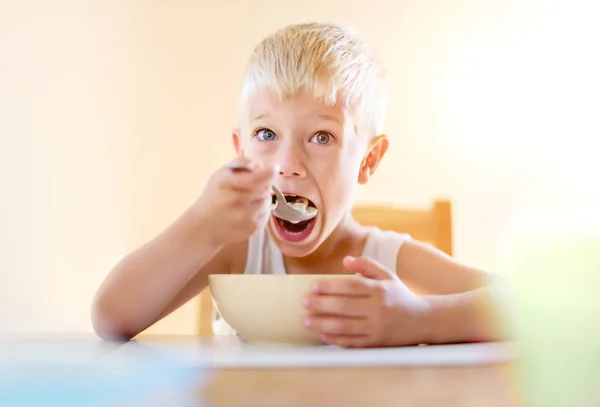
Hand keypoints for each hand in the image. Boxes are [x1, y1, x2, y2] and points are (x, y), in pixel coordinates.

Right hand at [193, 157, 276, 246]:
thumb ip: (240, 163)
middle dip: (262, 184)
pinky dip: (260, 211)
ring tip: (246, 201)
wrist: (204, 227)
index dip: (269, 172)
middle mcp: (234, 200)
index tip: (275, 167)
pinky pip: (266, 214)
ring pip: (267, 200)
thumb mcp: (221, 174)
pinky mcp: (252, 228)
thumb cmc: (216, 195)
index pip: (256, 178)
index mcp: (225, 183)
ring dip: (261, 198)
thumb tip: (259, 165)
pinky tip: (247, 212)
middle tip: (251, 186)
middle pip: (264, 187)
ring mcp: (244, 217)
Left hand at [301, 256, 430, 347]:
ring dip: (323, 324)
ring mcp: (377, 328)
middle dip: (321, 305)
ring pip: (345, 327)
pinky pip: (352, 342)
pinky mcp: (376, 343)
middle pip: (344, 307)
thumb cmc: (399, 295)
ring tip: (306, 321)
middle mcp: (378, 309)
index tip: (313, 286)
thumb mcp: (387, 275)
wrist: (422, 320)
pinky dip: (335, 339)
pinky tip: (322, 335)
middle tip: (303, 302)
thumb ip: (367, 265)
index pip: (351, 286)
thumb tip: (345, 260)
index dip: (331, 286)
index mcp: (380, 290)